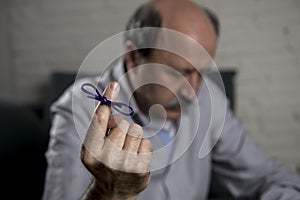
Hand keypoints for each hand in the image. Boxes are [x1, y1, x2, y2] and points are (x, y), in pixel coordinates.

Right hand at [81, 82, 151, 199]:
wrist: (115, 190)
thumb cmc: (105, 161)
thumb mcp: (95, 146)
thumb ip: (101, 126)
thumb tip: (112, 107)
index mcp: (90, 152)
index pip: (99, 120)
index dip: (107, 100)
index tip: (113, 85)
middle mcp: (106, 159)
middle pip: (123, 123)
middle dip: (123, 128)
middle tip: (119, 143)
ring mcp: (125, 165)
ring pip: (136, 130)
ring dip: (133, 137)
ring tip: (127, 151)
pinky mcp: (141, 168)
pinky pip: (146, 142)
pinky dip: (142, 147)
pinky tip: (136, 158)